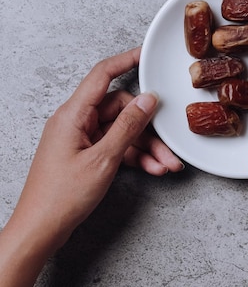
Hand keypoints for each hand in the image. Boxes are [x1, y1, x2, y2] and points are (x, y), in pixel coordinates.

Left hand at [0, 47, 182, 286]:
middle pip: (121, 109)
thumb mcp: (103, 159)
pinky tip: (152, 169)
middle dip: (148, 127)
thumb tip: (148, 100)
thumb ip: (128, 126)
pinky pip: (116, 146)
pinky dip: (135, 156)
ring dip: (146, 146)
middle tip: (168, 141)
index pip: (102, 75)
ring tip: (166, 164)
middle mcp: (77, 122)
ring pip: (122, 131)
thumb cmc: (60, 197)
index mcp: (73, 115)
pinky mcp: (86, 154)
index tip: (147, 54)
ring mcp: (81, 138)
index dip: (126, 61)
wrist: (40, 232)